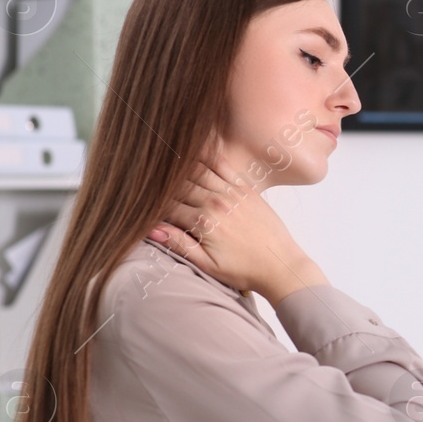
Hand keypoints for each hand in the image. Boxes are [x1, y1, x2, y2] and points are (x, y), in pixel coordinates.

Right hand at [150, 140, 325, 303]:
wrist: (281, 265)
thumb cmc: (245, 270)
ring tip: (163, 164)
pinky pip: (222, 165)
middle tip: (147, 183)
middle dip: (162, 188)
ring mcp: (233, 192)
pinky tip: (193, 151)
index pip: (167, 208)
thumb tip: (151, 229)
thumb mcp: (208, 265)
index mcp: (204, 223)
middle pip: (179, 188)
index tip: (142, 205)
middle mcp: (217, 202)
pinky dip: (206, 157)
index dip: (153, 207)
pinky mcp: (246, 188)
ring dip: (179, 170)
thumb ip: (180, 245)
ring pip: (197, 172)